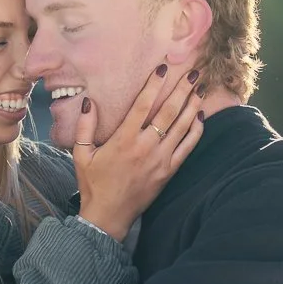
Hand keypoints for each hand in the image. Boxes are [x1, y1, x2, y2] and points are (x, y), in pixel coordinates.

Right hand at [73, 63, 205, 239]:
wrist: (109, 215)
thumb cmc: (93, 184)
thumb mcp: (81, 155)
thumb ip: (84, 127)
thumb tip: (89, 102)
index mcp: (123, 140)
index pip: (142, 105)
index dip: (154, 85)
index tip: (164, 68)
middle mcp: (145, 147)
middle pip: (168, 112)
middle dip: (182, 90)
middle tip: (194, 73)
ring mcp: (160, 160)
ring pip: (182, 127)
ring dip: (193, 106)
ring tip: (201, 89)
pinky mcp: (168, 171)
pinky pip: (187, 148)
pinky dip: (195, 131)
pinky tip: (200, 117)